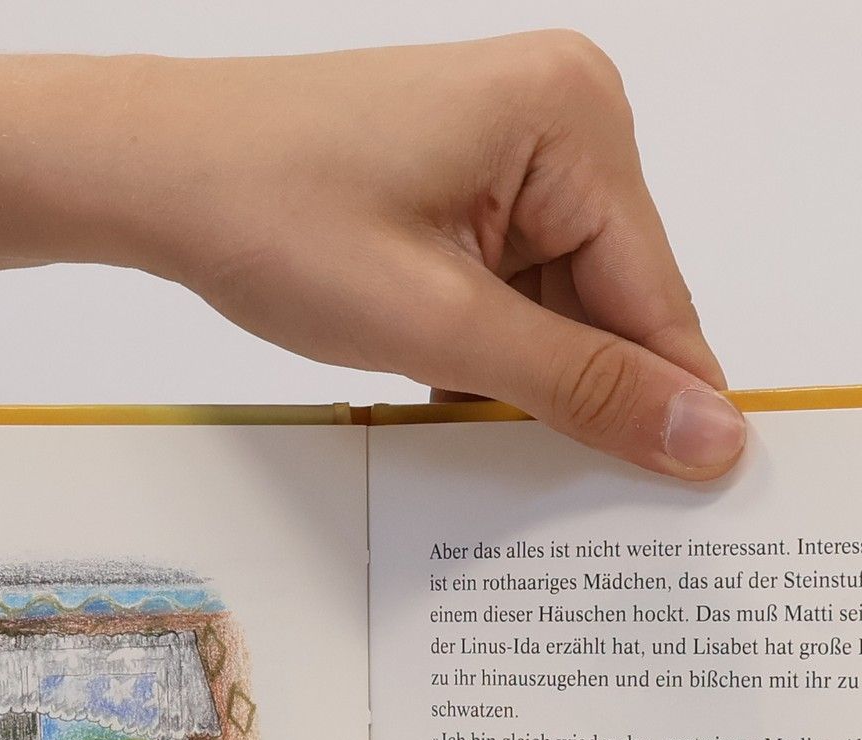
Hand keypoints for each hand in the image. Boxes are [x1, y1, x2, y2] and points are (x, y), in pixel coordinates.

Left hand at [116, 33, 742, 479]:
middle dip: (580, 390)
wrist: (153, 172)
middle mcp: (563, 113)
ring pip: (564, 308)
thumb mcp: (438, 326)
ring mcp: (517, 144)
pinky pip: (518, 289)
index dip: (666, 408)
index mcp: (575, 118)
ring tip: (455, 408)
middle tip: (547, 484)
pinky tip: (442, 384)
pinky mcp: (474, 177)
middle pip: (617, 303)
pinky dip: (490, 349)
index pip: (658, 297)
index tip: (690, 504)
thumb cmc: (270, 213)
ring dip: (522, 377)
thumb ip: (582, 387)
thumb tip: (708, 437)